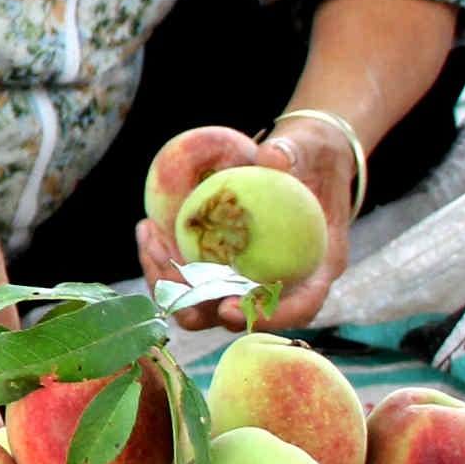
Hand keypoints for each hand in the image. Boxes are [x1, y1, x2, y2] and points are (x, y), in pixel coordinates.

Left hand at [131, 120, 361, 332]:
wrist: (299, 157)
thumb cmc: (311, 154)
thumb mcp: (306, 148)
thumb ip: (291, 154)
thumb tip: (270, 155)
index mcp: (316, 266)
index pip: (300, 306)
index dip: (268, 315)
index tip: (229, 309)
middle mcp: (282, 282)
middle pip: (239, 314)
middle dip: (196, 303)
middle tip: (167, 268)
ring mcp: (247, 278)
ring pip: (205, 303)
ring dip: (170, 282)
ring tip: (149, 237)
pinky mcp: (220, 266)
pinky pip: (190, 279)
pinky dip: (165, 260)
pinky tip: (148, 228)